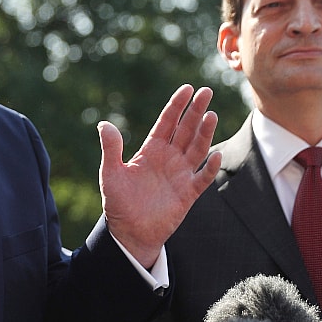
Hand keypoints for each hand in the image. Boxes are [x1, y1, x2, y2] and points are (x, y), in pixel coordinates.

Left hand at [98, 85, 221, 267]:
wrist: (129, 233)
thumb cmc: (119, 203)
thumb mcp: (110, 174)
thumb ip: (111, 150)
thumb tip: (104, 124)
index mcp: (151, 150)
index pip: (167, 122)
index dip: (177, 105)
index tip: (188, 88)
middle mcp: (169, 158)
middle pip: (185, 130)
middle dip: (196, 111)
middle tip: (207, 91)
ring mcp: (180, 175)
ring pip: (197, 149)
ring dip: (205, 133)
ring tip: (212, 115)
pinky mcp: (188, 194)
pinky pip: (202, 178)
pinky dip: (210, 168)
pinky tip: (216, 155)